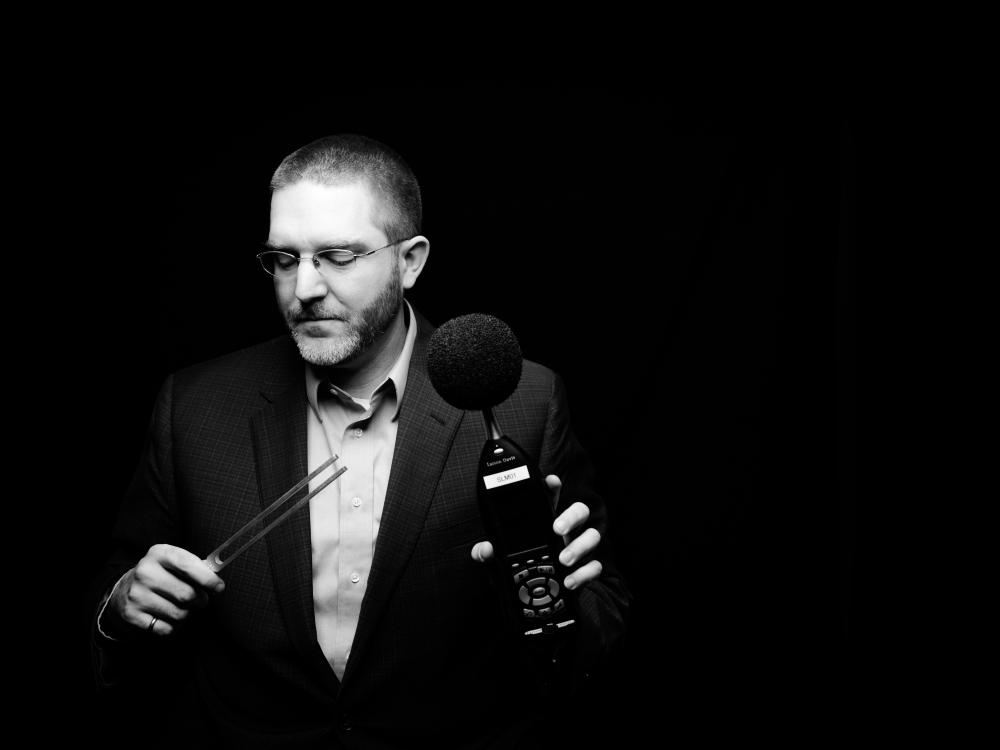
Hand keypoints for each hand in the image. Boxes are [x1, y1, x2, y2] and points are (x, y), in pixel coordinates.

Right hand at [105, 544, 225, 636]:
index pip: (188, 565)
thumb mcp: (173, 562)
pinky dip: (174, 626)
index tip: (219, 587)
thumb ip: (195, 567)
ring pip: (179, 614)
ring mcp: (137, 594)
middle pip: (187, 594)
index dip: (207, 578)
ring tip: (182, 607)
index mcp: (159, 554)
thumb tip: (217, 581)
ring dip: (188, 614)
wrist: (124, 590)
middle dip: (201, 600)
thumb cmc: (159, 574)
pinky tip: (168, 616)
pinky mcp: (132, 615)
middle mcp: (145, 572)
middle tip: (201, 599)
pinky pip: (166, 629)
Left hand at [470, 474, 602, 590]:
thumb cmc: (517, 573)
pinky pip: (595, 566)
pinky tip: (569, 580)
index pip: (551, 497)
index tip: (551, 481)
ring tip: (564, 559)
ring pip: (592, 536)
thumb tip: (484, 549)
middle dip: (572, 516)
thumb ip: (488, 554)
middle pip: (580, 511)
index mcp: (545, 522)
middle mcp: (565, 532)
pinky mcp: (585, 570)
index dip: (553, 487)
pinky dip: (584, 573)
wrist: (530, 602)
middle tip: (558, 528)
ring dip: (580, 546)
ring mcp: (578, 549)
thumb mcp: (499, 563)